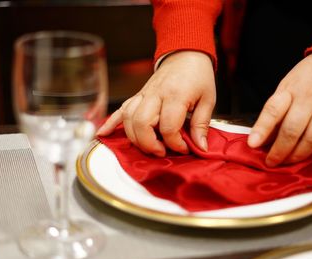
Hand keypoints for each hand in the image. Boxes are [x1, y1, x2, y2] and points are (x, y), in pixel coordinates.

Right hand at [97, 51, 215, 155]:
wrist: (186, 54)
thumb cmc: (198, 75)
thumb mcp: (208, 99)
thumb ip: (201, 124)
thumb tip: (200, 147)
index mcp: (175, 95)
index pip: (168, 126)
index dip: (175, 144)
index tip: (183, 148)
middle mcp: (155, 94)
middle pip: (142, 123)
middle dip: (150, 144)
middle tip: (162, 151)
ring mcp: (143, 94)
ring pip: (129, 119)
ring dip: (135, 138)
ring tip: (149, 147)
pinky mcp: (137, 95)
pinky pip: (120, 109)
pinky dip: (110, 123)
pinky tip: (103, 134)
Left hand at [247, 53, 311, 166]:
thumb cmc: (303, 81)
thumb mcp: (283, 89)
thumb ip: (274, 113)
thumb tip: (262, 139)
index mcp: (288, 92)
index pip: (273, 111)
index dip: (262, 129)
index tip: (253, 144)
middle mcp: (308, 100)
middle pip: (292, 130)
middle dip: (280, 150)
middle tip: (271, 162)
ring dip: (299, 154)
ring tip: (288, 162)